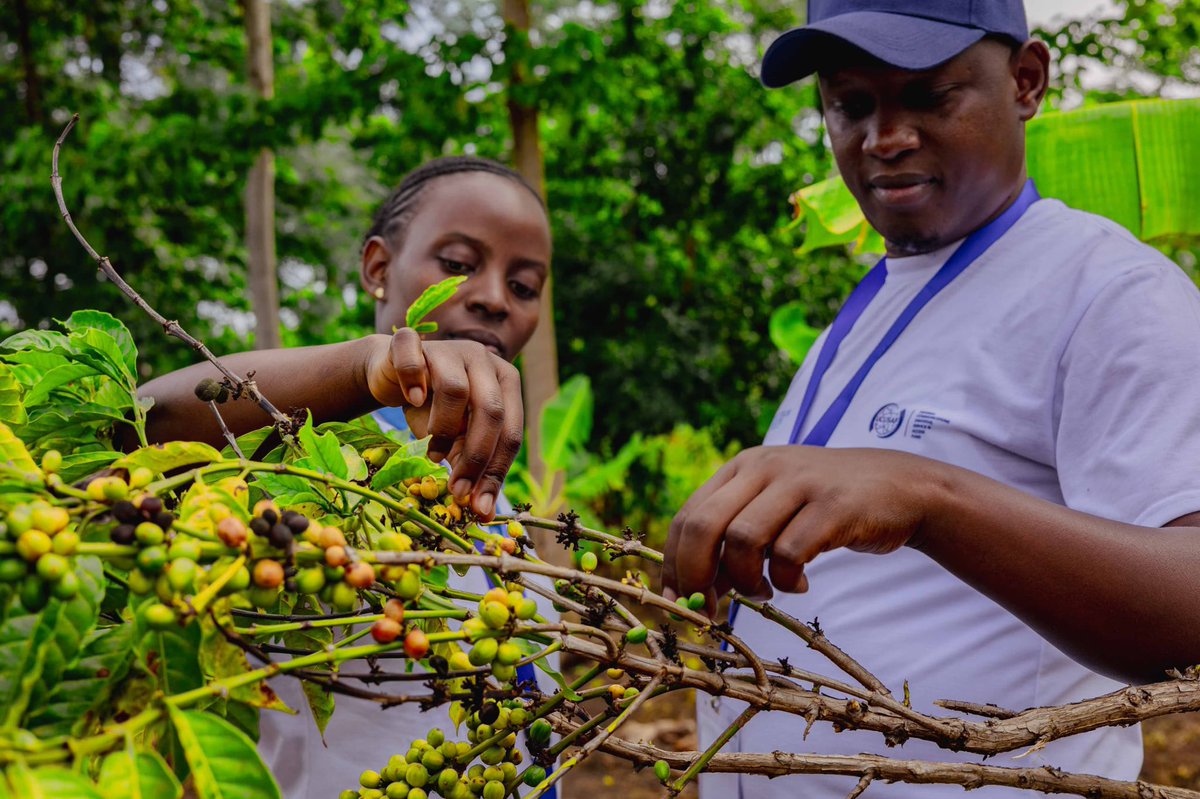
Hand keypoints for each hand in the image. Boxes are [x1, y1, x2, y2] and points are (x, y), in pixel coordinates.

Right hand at [365, 329, 523, 519]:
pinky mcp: (410, 342)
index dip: (496, 470)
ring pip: (456, 390)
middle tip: (456, 490)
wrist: (389, 375)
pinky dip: (412, 383)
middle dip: (475, 458)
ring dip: (443, 430)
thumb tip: (483, 511)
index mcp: (505, 381)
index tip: (478, 505)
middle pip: (491, 411)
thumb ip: (471, 464)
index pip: (511, 430)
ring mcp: (449, 347)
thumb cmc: (431, 409)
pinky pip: (413, 361)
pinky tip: (412, 401)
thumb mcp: (456, 438)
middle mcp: (483, 360)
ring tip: (432, 453)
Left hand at [662, 446, 935, 608]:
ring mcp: (798, 482)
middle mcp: (764, 467)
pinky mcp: (833, 504)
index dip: (674, 564)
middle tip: (710, 610)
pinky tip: (799, 584)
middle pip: (703, 526)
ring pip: (742, 540)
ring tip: (766, 591)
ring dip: (747, 580)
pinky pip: (789, 552)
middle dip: (697, 576)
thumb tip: (695, 592)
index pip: (687, 516)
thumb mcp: (773, 510)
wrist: (902, 487)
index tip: (676, 602)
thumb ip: (734, 540)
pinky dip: (786, 579)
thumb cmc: (825, 508)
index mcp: (741, 468)